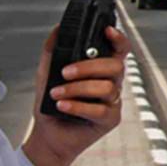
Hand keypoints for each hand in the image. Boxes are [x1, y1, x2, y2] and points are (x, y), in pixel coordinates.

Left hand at [22, 25, 129, 165]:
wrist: (48, 136)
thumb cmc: (51, 105)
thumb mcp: (47, 73)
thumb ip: (53, 50)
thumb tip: (58, 29)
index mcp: (101, 69)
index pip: (119, 50)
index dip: (118, 38)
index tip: (107, 31)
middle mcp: (111, 84)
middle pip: (116, 66)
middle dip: (89, 67)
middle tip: (65, 73)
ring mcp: (113, 102)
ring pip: (107, 88)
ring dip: (77, 89)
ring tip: (57, 94)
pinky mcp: (110, 120)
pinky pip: (100, 110)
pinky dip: (78, 106)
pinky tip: (62, 106)